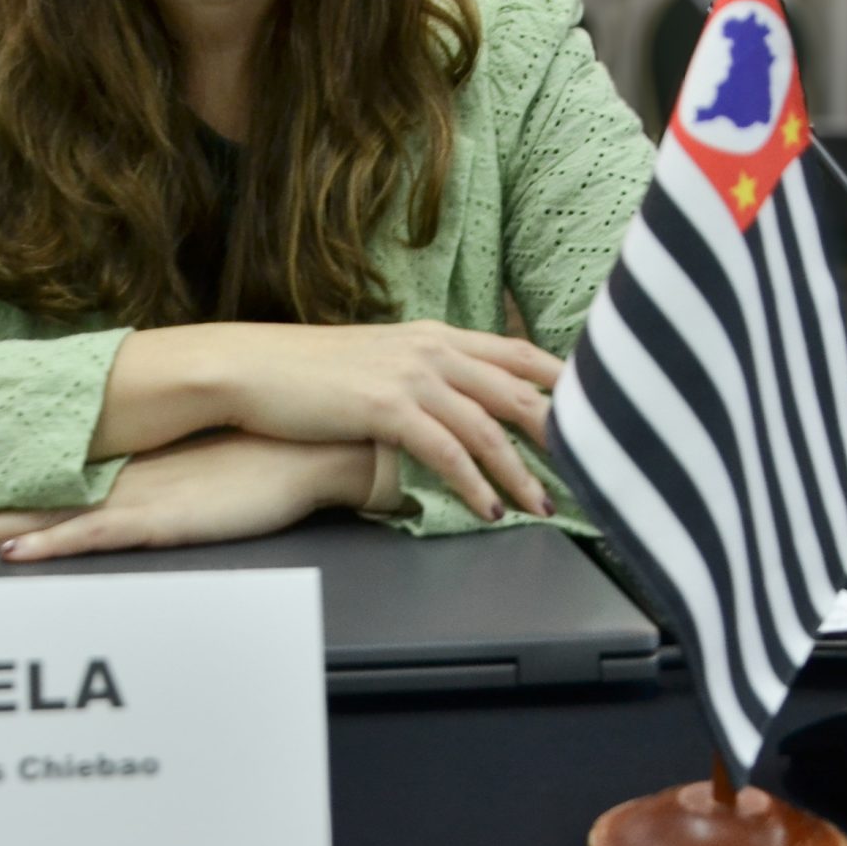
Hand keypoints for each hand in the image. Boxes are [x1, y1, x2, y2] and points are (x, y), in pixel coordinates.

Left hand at [0, 433, 378, 561]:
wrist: (300, 449)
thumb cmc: (248, 463)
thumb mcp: (181, 476)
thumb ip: (141, 483)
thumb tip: (106, 494)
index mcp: (112, 471)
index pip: (30, 485)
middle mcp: (109, 481)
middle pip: (19, 500)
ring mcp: (130, 499)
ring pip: (40, 518)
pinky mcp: (158, 518)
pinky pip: (93, 535)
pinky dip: (51, 546)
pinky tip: (16, 554)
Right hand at [119, 321, 560, 521]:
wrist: (250, 368)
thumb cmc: (305, 374)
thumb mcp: (374, 363)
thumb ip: (419, 377)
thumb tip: (448, 407)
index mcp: (434, 335)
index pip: (518, 354)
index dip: (562, 384)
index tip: (595, 413)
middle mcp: (433, 348)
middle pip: (520, 391)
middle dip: (561, 434)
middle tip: (593, 471)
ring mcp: (412, 375)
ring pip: (492, 427)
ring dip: (524, 473)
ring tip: (545, 507)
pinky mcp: (388, 407)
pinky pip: (449, 451)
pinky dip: (476, 484)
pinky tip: (489, 509)